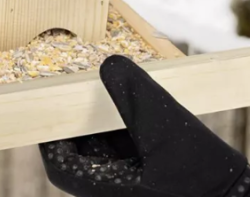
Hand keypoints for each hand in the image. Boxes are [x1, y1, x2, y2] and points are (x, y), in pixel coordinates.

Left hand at [39, 56, 249, 196]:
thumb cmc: (205, 179)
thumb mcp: (168, 130)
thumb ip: (137, 96)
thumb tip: (110, 64)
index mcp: (108, 189)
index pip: (61, 165)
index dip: (49, 134)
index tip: (44, 105)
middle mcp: (116, 188)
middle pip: (82, 151)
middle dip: (77, 117)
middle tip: (75, 85)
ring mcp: (135, 182)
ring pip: (105, 147)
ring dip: (103, 118)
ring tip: (103, 86)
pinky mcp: (152, 175)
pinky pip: (128, 146)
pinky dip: (125, 124)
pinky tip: (135, 101)